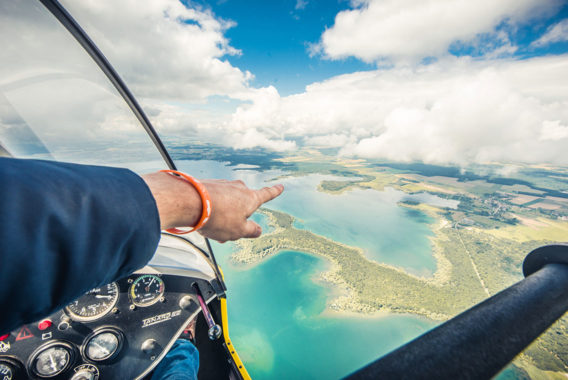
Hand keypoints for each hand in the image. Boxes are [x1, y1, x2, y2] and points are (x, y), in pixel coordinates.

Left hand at [142, 172, 283, 241]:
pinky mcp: (207, 186)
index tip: (280, 187)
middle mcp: (237, 188)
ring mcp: (222, 185)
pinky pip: (213, 200)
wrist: (188, 202)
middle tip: (228, 232)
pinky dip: (210, 210)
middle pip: (242, 204)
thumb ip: (250, 230)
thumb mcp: (239, 231)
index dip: (274, 192)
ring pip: (226, 204)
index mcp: (250, 198)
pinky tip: (201, 219)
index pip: (266, 194)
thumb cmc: (217, 216)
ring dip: (222, 216)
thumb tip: (257, 230)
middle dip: (237, 217)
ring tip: (211, 228)